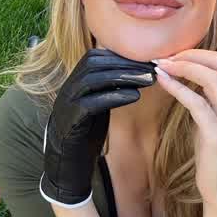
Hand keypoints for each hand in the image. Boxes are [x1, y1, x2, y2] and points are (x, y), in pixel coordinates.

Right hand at [40, 49, 155, 207]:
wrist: (66, 160)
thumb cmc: (85, 131)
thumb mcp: (97, 104)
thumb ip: (108, 88)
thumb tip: (135, 72)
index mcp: (75, 81)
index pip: (96, 57)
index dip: (121, 56)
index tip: (146, 59)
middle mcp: (68, 87)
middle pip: (94, 63)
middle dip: (124, 63)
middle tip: (150, 68)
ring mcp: (67, 102)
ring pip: (92, 79)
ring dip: (122, 76)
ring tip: (147, 79)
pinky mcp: (70, 120)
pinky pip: (91, 103)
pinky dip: (114, 96)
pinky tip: (135, 96)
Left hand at [153, 49, 216, 213]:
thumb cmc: (215, 157)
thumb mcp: (214, 122)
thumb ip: (210, 100)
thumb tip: (203, 77)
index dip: (199, 54)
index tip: (175, 54)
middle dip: (190, 55)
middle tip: (166, 56)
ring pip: (211, 79)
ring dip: (184, 67)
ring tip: (162, 65)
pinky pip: (197, 103)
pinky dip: (178, 88)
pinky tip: (163, 82)